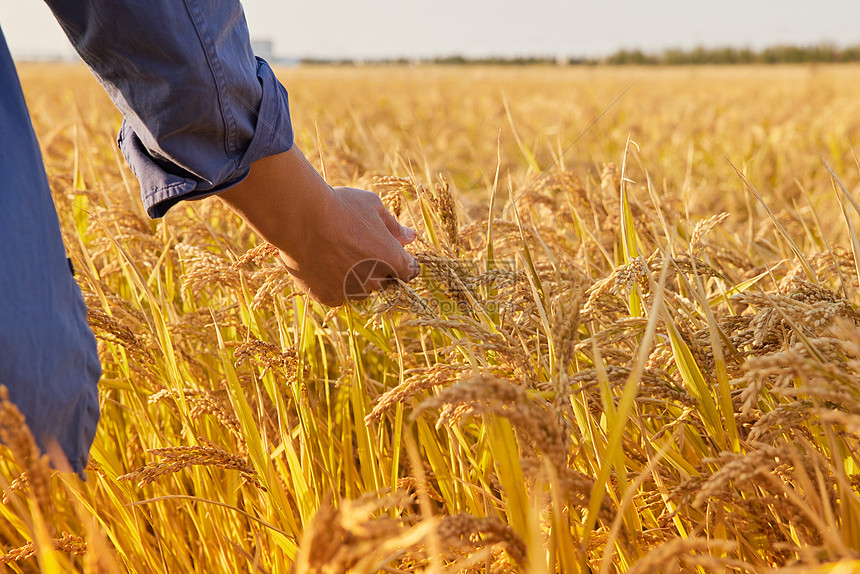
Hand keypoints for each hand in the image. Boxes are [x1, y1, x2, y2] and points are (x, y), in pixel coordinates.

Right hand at [218, 148, 418, 305]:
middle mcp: (375, 280)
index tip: (390, 251)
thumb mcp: (373, 207)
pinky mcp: (328, 297)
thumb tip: (411, 238)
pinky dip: (335, 284)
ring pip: (361, 290)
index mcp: (392, 259)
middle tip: (358, 248)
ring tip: (338, 254)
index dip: (402, 260)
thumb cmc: (340, 206)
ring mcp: (351, 292)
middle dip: (378, 268)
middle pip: (385, 281)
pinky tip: (325, 264)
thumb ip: (394, 226)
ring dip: (356, 278)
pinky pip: (338, 295)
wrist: (301, 218)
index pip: (409, 270)